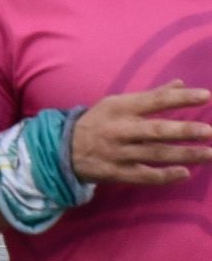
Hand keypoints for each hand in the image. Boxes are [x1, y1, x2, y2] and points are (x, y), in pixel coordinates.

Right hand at [69, 83, 211, 185]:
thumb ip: (150, 96)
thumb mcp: (117, 103)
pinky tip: (184, 173)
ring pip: (154, 154)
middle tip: (209, 131)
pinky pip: (143, 175)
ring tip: (208, 153)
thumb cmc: (97, 122)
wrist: (63, 150)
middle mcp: (120, 130)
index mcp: (121, 108)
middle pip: (156, 130)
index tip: (206, 96)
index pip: (155, 101)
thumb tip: (181, 83)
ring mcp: (118, 153)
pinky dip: (163, 176)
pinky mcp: (116, 172)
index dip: (181, 98)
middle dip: (183, 131)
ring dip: (183, 155)